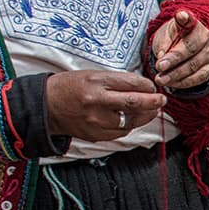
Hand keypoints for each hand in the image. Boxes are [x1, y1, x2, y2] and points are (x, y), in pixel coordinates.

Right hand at [44, 70, 165, 141]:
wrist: (46, 106)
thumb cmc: (70, 87)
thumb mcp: (92, 75)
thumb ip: (116, 81)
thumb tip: (142, 86)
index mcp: (96, 82)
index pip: (131, 83)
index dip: (147, 86)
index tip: (153, 87)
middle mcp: (97, 102)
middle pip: (135, 103)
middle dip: (153, 102)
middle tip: (161, 100)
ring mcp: (97, 120)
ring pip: (131, 120)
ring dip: (146, 116)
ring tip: (152, 110)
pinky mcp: (96, 134)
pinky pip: (121, 132)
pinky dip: (131, 125)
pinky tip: (134, 119)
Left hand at [150, 10, 208, 91]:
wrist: (183, 49)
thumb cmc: (171, 40)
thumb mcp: (163, 36)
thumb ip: (163, 43)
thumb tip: (162, 57)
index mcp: (191, 24)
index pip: (189, 20)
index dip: (185, 18)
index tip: (181, 16)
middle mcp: (204, 37)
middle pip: (190, 48)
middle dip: (173, 59)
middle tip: (159, 66)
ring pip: (193, 65)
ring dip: (175, 74)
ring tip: (160, 79)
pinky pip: (198, 77)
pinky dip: (183, 82)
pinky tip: (171, 84)